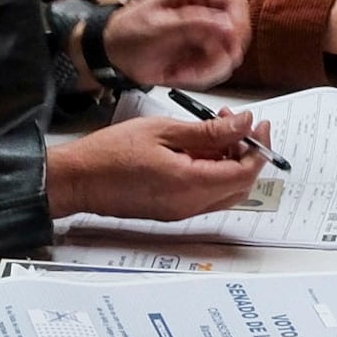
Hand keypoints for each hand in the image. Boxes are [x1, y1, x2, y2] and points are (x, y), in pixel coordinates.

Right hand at [47, 108, 271, 222]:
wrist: (78, 180)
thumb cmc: (110, 153)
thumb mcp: (163, 130)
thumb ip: (208, 131)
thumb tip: (243, 125)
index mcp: (190, 184)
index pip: (245, 173)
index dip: (259, 148)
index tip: (259, 124)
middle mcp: (190, 205)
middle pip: (241, 186)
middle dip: (250, 155)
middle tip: (243, 126)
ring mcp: (181, 211)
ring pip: (225, 192)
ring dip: (232, 163)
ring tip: (218, 131)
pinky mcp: (171, 211)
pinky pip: (206, 195)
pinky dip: (214, 173)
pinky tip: (200, 149)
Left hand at [101, 0, 254, 87]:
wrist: (114, 53)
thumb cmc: (127, 34)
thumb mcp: (158, 28)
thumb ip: (193, 24)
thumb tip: (227, 25)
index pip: (234, 0)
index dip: (238, 26)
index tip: (230, 49)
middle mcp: (203, 2)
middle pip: (236, 29)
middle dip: (220, 54)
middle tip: (201, 69)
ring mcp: (205, 24)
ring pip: (229, 50)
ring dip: (209, 67)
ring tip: (182, 71)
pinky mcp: (203, 43)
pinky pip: (218, 61)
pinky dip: (203, 73)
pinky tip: (181, 72)